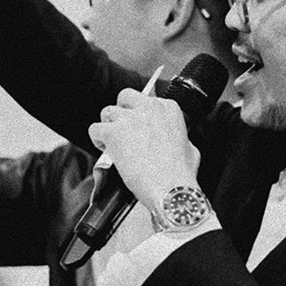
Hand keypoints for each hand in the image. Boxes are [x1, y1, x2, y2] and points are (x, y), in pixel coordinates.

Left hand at [85, 87, 202, 219]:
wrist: (170, 188)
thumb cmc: (180, 174)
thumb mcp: (190, 149)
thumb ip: (180, 138)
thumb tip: (175, 142)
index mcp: (169, 109)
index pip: (148, 99)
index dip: (140, 114)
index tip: (139, 127)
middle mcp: (150, 108)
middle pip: (126, 96)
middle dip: (122, 111)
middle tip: (122, 128)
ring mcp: (130, 119)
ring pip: (108, 111)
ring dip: (108, 126)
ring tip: (112, 142)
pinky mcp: (114, 132)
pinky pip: (95, 128)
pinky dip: (97, 139)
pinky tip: (105, 149)